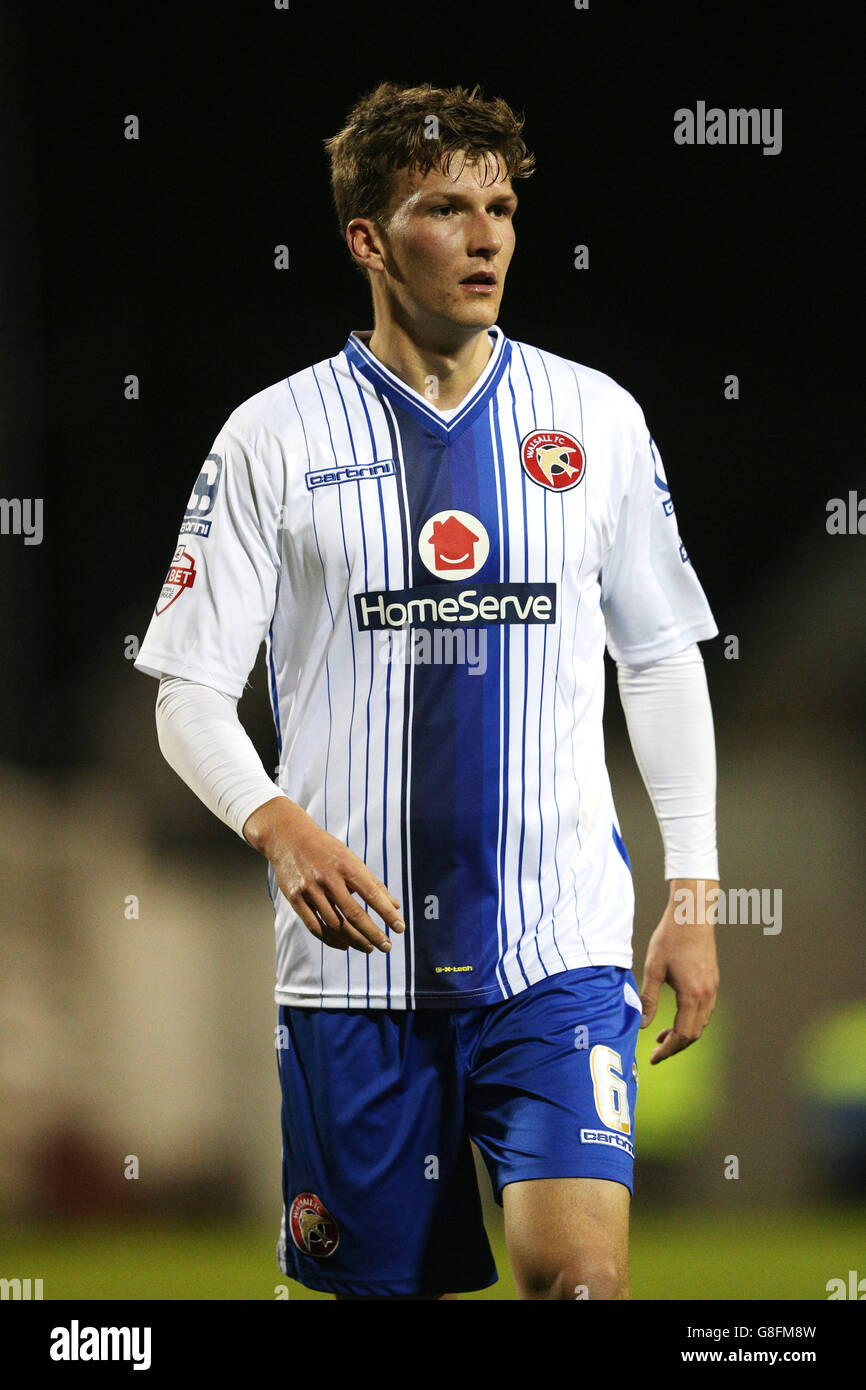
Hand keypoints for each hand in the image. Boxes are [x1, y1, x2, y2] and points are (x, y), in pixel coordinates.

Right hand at [243, 797, 403, 953]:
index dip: (387, 914)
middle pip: (354, 914)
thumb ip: (373, 883)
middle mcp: (329, 878)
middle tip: (387, 947)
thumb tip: (396, 906)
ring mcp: (310, 889)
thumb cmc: (326, 849)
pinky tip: (345, 945)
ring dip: (354, 940)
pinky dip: (331, 940)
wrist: (288, 836)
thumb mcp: (351, 859)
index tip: (401, 928)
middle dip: (373, 933)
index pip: (372, 894)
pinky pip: (315, 926)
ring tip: (369, 947)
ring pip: (335, 924)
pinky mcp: (295, 898)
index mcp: (347, 866)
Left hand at [639, 878, 718, 1063]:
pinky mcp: (712, 980)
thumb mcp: (653, 968)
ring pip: (702, 1022)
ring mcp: (712, 987)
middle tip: (657, 1049)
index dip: (668, 1049)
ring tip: (663, 1033)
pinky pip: (705, 1010)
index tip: (654, 1057)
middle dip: (676, 1045)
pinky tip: (677, 1014)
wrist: (692, 914)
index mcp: (692, 995)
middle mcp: (707, 995)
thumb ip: (649, 999)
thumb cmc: (670, 938)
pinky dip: (691, 1019)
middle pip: (694, 1033)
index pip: (683, 1035)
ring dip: (684, 1032)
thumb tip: (642, 1024)